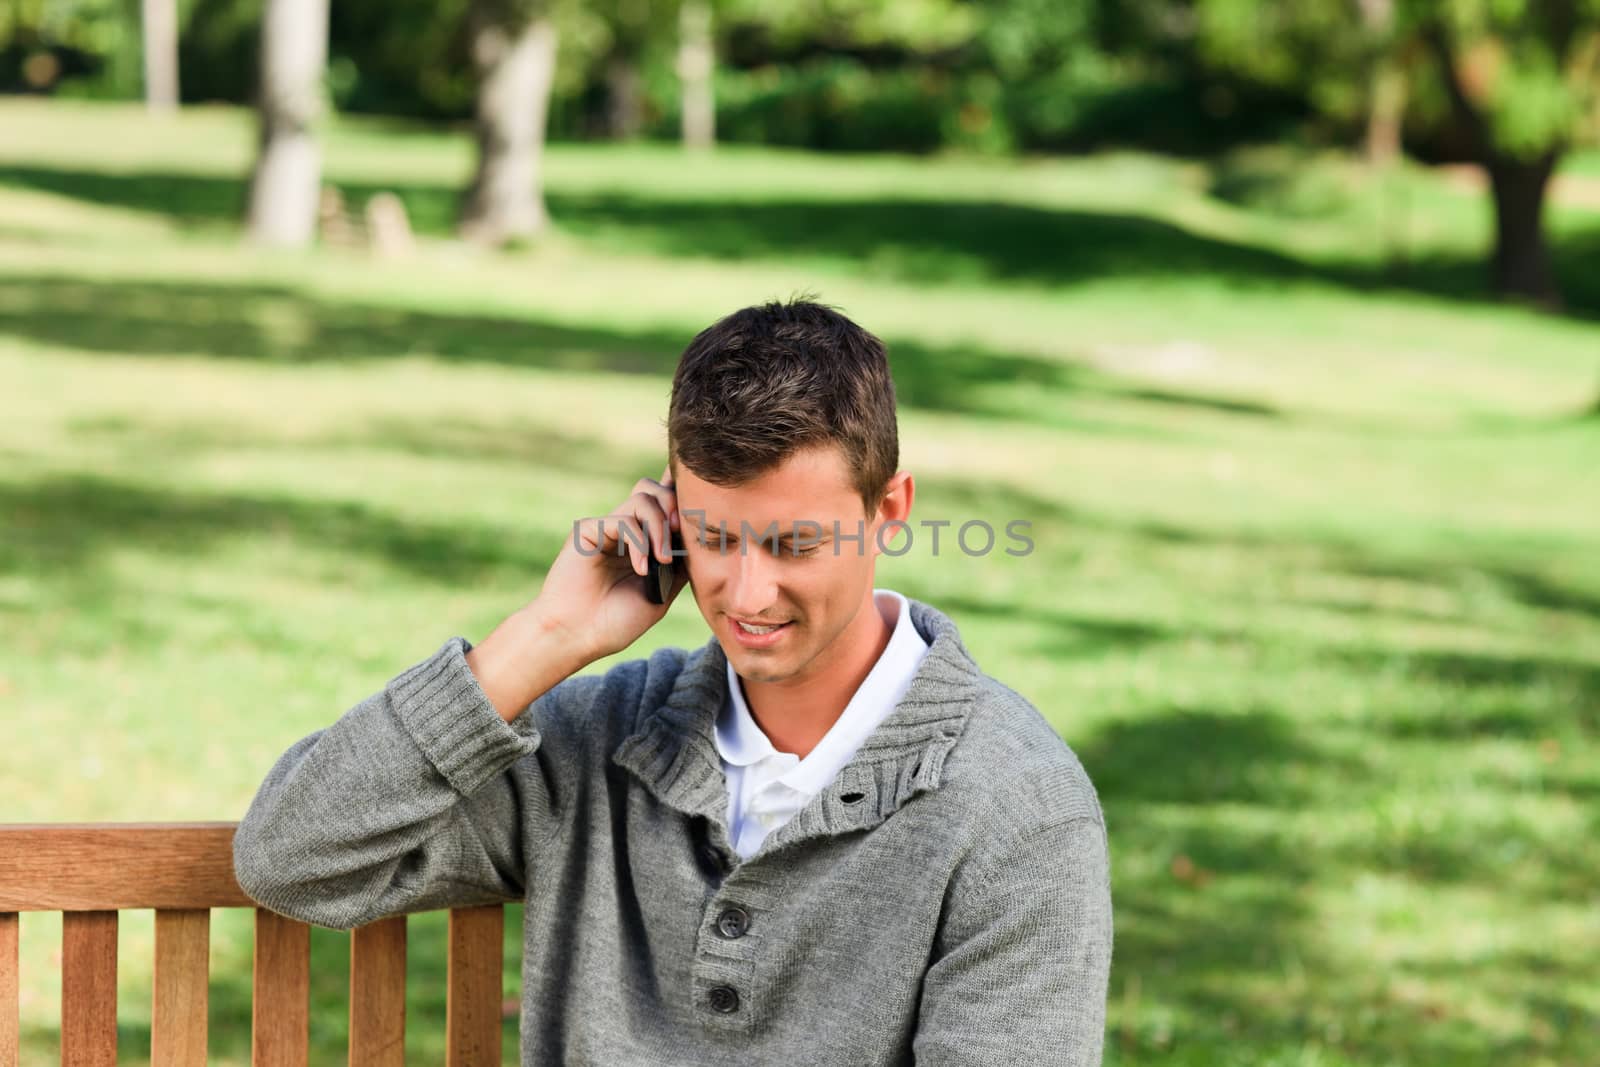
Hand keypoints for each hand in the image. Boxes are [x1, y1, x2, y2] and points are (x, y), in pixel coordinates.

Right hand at [533, 463, 688, 660]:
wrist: (577, 637)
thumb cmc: (616, 622)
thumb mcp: (662, 592)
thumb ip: (680, 563)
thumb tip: (702, 539)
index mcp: (642, 542)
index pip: (664, 505)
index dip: (682, 496)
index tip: (704, 510)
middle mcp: (625, 531)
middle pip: (654, 490)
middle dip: (676, 505)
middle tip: (683, 533)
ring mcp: (606, 528)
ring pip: (642, 498)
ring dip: (660, 526)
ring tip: (663, 559)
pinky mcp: (588, 531)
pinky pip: (623, 520)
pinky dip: (639, 542)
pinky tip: (641, 568)